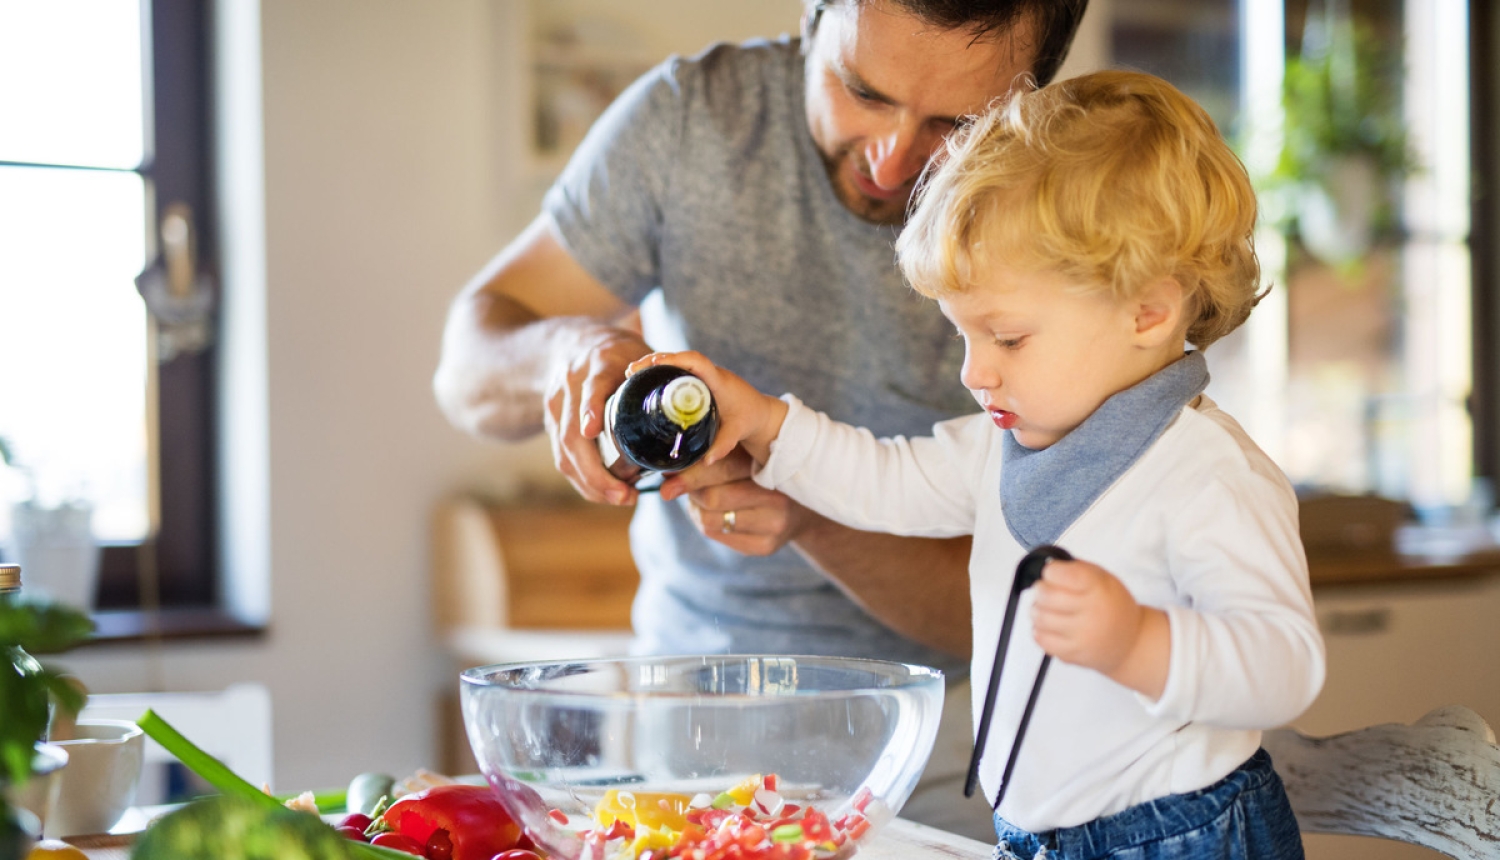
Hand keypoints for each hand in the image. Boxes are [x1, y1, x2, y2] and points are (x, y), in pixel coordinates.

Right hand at [543, 324, 651, 504]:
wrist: (571, 343)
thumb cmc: (619, 353)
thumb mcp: (639, 354)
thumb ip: (662, 376)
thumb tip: (696, 408)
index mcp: (597, 365)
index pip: (590, 388)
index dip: (590, 409)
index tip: (594, 431)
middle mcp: (570, 386)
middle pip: (572, 434)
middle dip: (595, 471)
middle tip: (625, 495)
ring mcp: (556, 406)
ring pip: (564, 451)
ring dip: (590, 482)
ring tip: (621, 498)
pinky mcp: (552, 423)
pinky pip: (562, 457)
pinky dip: (582, 479)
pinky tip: (604, 493)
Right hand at [628, 351, 787, 463]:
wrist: (761, 413)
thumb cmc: (750, 419)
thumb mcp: (737, 432)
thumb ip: (723, 446)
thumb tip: (707, 461)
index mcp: (718, 380)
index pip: (696, 361)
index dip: (674, 359)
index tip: (654, 364)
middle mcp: (710, 373)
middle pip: (679, 358)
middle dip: (654, 361)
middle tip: (632, 371)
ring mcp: (704, 375)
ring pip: (676, 362)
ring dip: (655, 365)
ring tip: (631, 374)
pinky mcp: (699, 381)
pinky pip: (678, 371)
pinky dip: (661, 372)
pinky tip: (644, 381)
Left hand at [659, 448, 814, 555]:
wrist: (805, 507)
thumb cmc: (766, 474)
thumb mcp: (750, 456)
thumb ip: (718, 456)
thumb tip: (669, 468)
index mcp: (773, 467)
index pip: (722, 468)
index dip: (690, 472)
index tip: (666, 473)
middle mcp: (777, 499)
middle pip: (712, 498)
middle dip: (689, 490)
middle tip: (676, 483)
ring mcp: (774, 526)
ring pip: (710, 520)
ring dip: (695, 508)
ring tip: (699, 496)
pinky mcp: (766, 547)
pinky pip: (717, 534)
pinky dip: (706, 522)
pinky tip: (713, 512)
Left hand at [1029, 559, 1146, 676]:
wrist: (1130, 643)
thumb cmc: (1113, 605)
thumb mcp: (1104, 579)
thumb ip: (1077, 570)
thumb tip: (1048, 569)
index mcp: (1098, 589)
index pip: (1061, 574)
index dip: (1052, 571)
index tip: (1053, 572)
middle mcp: (1090, 613)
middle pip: (1046, 596)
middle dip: (1041, 589)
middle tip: (1045, 590)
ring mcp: (1081, 637)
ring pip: (1040, 618)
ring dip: (1038, 609)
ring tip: (1048, 608)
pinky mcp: (1071, 654)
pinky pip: (1041, 639)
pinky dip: (1040, 630)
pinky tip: (1051, 626)